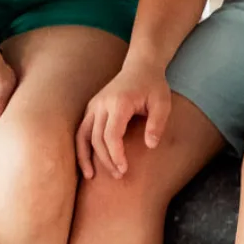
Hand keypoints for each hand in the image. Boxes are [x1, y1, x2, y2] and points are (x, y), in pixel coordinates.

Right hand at [76, 62, 171, 179]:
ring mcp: (94, 105)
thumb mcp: (163, 103)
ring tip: (92, 176)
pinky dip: (80, 148)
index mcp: (119, 102)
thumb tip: (150, 146)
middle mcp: (102, 104)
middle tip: (119, 175)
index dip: (115, 154)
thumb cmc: (153, 86)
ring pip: (83, 135)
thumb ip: (157, 124)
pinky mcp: (91, 108)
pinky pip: (81, 131)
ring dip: (86, 157)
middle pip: (97, 138)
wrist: (140, 66)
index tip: (124, 169)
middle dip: (106, 160)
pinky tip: (86, 163)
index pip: (111, 134)